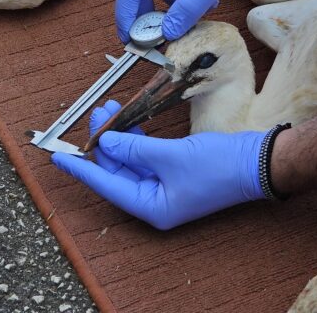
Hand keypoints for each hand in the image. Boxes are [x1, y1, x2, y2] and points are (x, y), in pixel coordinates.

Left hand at [52, 100, 267, 229]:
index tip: (59, 157)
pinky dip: (136, 139)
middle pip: (117, 172)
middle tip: (95, 114)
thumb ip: (134, 149)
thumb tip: (107, 142)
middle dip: (104, 143)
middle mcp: (156, 199)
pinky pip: (146, 155)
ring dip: (120, 136)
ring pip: (131, 161)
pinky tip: (129, 122)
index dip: (82, 169)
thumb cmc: (219, 167)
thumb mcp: (171, 156)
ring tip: (110, 109)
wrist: (257, 161)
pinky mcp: (175, 169)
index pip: (107, 186)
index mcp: (153, 207)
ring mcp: (166, 185)